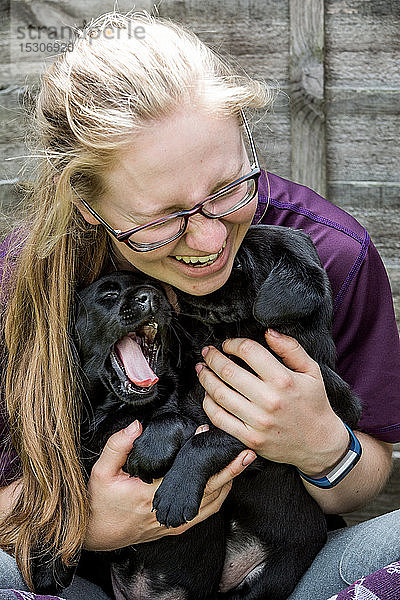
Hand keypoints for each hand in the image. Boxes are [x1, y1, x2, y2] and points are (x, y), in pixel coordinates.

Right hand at [84, 421, 255, 549]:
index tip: (208, 433)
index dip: (200, 454)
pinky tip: (225, 482)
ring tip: (242, 463)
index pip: (184, 472)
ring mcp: (176, 522)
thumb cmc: (99, 503)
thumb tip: (136, 425)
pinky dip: (219, 496)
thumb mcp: (101, 472)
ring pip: (212, 503)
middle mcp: (169, 512)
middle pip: (208, 490)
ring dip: (228, 482)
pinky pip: (206, 512)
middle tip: (245, 451)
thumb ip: (117, 447)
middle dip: (229, 470)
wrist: (96, 534)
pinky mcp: (177, 526)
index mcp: (151, 495)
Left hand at [196, 330, 348, 476]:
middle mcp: (269, 400)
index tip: (227, 344)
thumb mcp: (311, 371)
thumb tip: (268, 332)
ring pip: (219, 394)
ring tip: (202, 369)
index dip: (233, 343)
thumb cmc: (314, 403)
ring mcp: (258, 421)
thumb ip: (290, 348)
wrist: (320, 444)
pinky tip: (208, 394)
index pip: (248, 351)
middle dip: (212, 358)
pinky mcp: (250, 438)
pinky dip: (208, 404)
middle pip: (228, 371)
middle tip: (207, 352)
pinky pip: (219, 419)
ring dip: (206, 378)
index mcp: (283, 379)